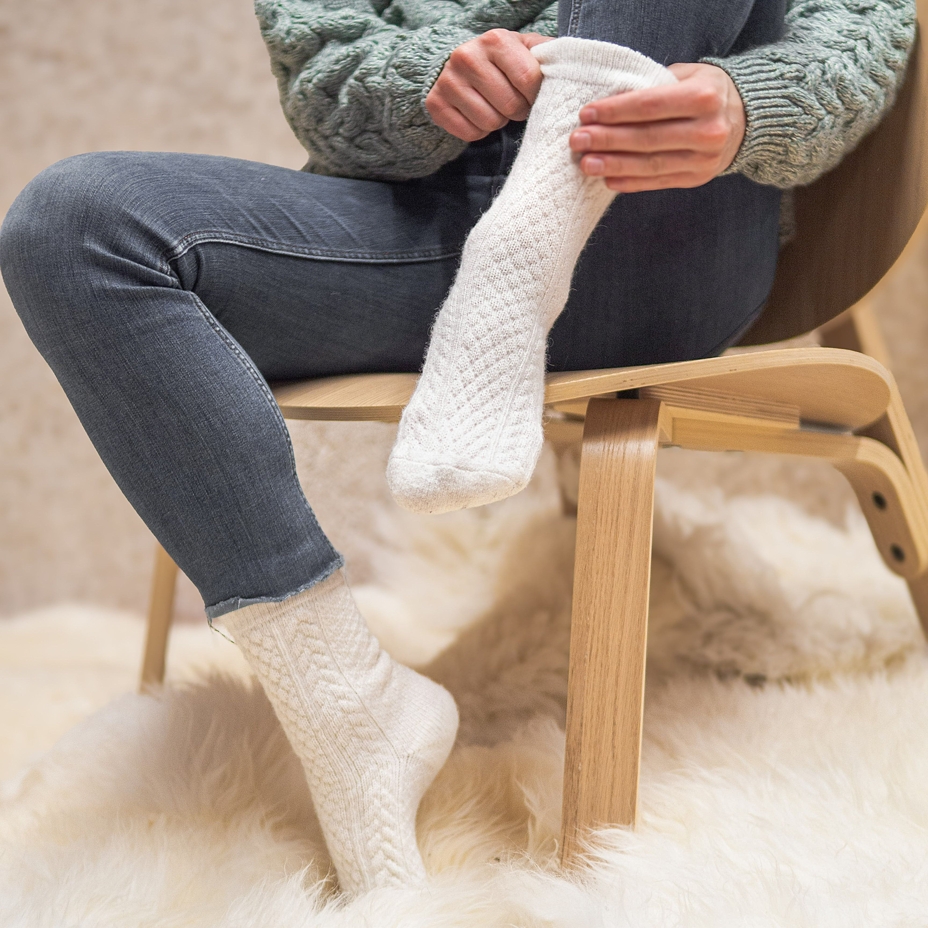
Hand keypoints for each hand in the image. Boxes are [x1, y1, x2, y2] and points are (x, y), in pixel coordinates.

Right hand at [427, 30, 553, 141]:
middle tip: (514, 102)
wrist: (464, 62)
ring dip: (499, 121)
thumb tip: (576, 68)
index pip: (528, 81)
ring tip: (496, 106)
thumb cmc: (506, 60)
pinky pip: (469, 133)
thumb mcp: (528, 50)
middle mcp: (467, 56)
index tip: (533, 94)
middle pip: (509, 106)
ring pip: (489, 122)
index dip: (535, 96)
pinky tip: (479, 114)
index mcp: (495, 40)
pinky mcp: (435, 103)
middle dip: (518, 110)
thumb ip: (550, 57)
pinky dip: (479, 131)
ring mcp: (448, 80)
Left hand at [569, 62, 745, 191]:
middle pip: (646, 138)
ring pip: (650, 164)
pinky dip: (630, 182)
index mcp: (704, 98)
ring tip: (586, 164)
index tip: (587, 114)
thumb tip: (610, 101)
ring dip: (613, 165)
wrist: (745, 120)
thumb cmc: (706, 92)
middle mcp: (707, 131)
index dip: (616, 111)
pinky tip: (607, 179)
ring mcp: (703, 159)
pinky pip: (657, 182)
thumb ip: (654, 87)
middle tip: (578, 140)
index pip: (650, 106)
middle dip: (607, 139)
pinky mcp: (696, 179)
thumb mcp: (688, 77)